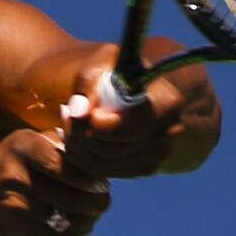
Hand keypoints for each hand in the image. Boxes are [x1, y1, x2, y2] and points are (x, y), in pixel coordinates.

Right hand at [0, 128, 111, 235]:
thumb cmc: (16, 164)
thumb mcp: (30, 142)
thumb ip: (62, 143)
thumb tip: (99, 153)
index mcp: (22, 146)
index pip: (64, 165)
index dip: (88, 178)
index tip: (103, 183)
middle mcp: (15, 175)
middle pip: (69, 195)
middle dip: (95, 200)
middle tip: (104, 199)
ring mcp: (15, 205)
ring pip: (67, 218)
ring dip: (89, 217)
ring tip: (95, 210)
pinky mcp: (19, 230)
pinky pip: (59, 234)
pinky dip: (76, 230)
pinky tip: (81, 223)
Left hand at [61, 38, 220, 177]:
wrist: (131, 89)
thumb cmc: (114, 71)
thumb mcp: (101, 63)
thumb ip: (88, 83)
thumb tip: (79, 112)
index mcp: (167, 103)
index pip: (129, 128)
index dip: (97, 125)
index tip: (74, 111)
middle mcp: (170, 132)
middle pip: (111, 148)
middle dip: (79, 133)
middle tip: (65, 113)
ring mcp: (160, 154)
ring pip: (104, 163)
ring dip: (77, 145)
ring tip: (69, 122)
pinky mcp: (146, 168)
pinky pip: (105, 171)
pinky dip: (85, 157)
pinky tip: (80, 135)